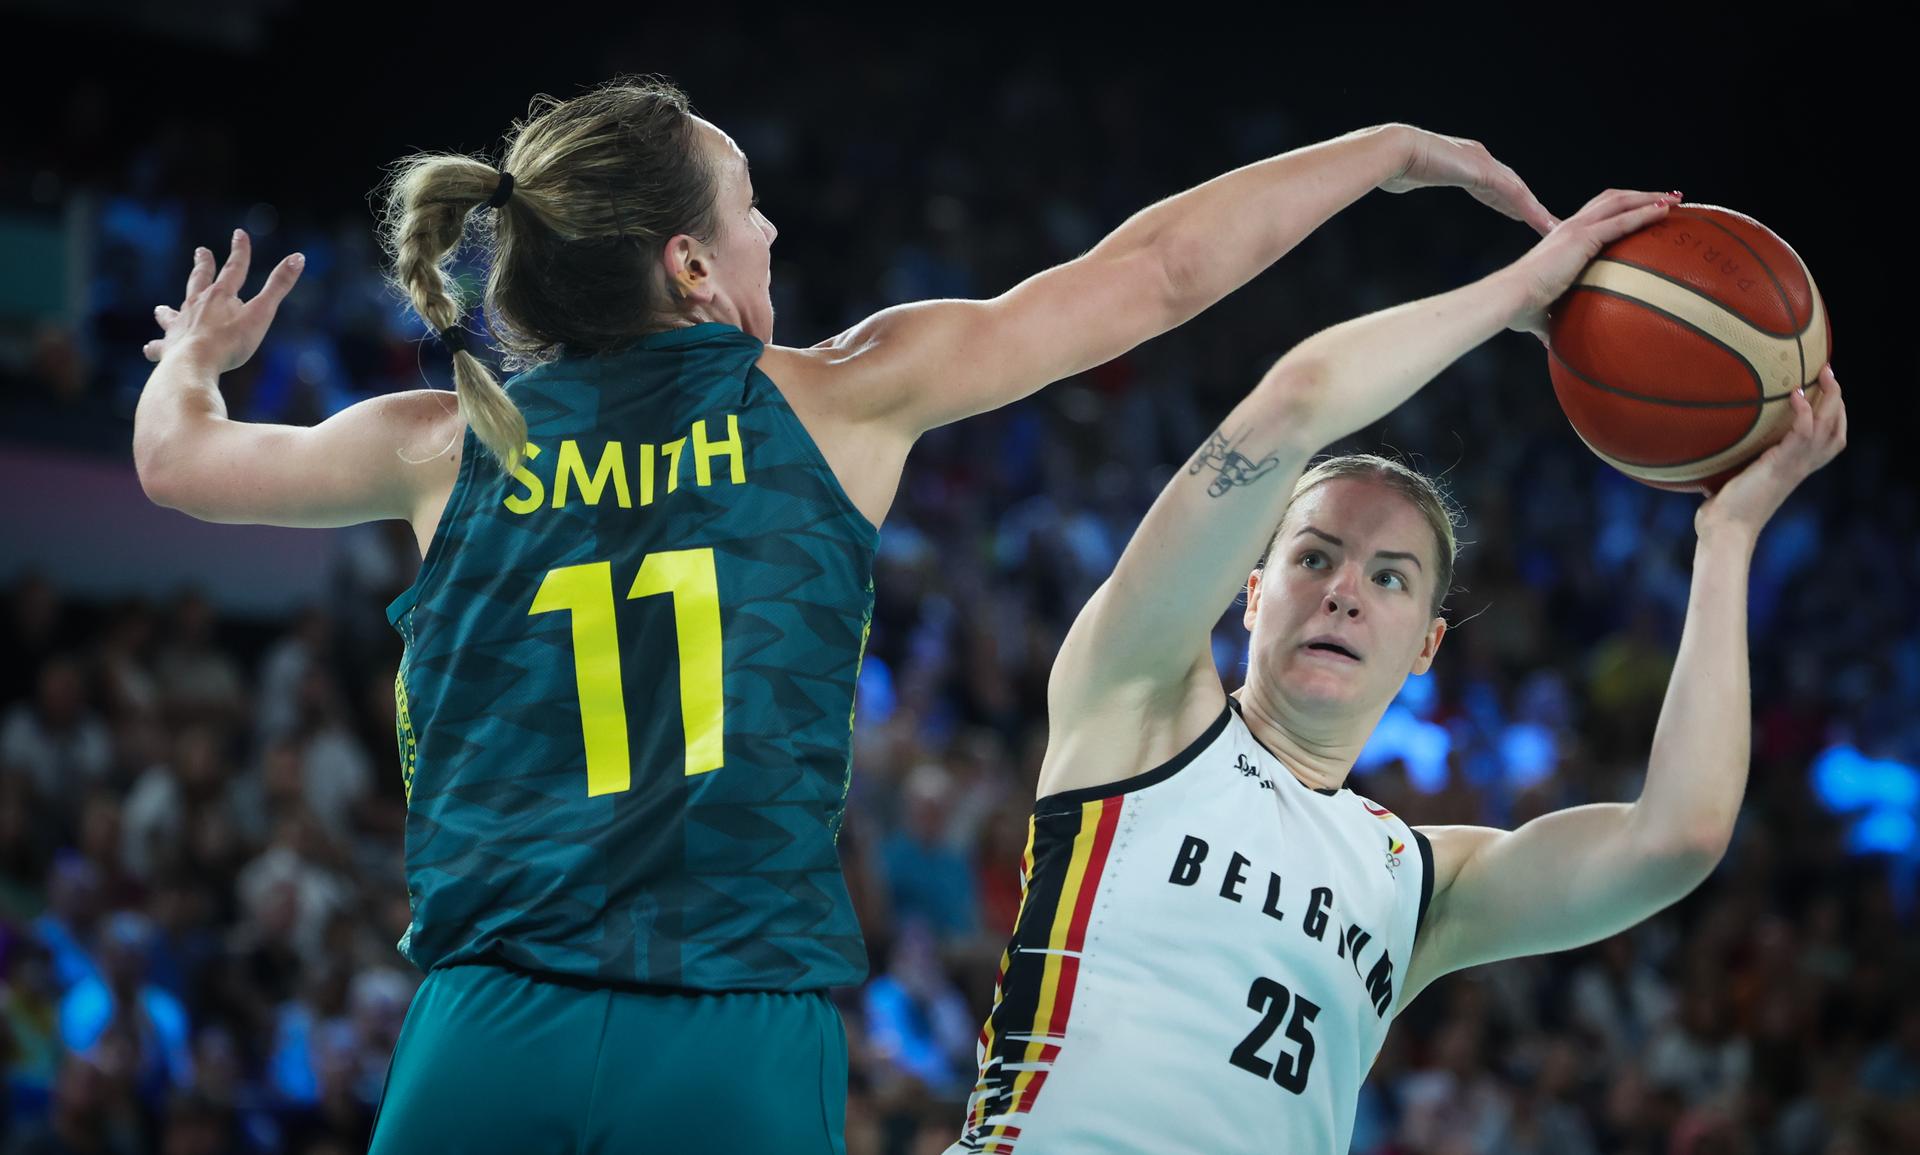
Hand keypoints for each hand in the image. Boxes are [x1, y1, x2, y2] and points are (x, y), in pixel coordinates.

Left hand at [144, 229, 303, 371]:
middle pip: (199, 281)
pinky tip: (149, 349)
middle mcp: (197, 305)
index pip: (234, 268)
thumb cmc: (231, 341)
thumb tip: (298, 257)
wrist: (196, 363)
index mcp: (221, 296)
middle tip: (200, 252)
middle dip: (202, 265)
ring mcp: (180, 325)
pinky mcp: (169, 347)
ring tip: (161, 308)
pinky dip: (155, 347)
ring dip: (168, 310)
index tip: (239, 234)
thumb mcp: (262, 312)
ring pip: (172, 313)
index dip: (240, 251)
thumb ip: (279, 286)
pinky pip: (159, 346)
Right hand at [1376, 125, 1558, 235]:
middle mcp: (1479, 158)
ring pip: (1518, 192)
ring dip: (1536, 211)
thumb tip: (1398, 182)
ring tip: (1550, 228)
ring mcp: (1484, 163)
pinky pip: (1513, 194)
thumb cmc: (1392, 163)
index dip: (1509, 201)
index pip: (1494, 184)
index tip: (1519, 215)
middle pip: (1512, 187)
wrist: (1395, 150)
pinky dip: (1529, 210)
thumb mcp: (1406, 174)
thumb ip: (1412, 177)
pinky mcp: (1485, 172)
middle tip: (1546, 224)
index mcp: (1463, 161)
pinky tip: (1540, 222)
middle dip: (1529, 206)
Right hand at [1504, 189, 1681, 338]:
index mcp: (1562, 239)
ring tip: (1675, 198)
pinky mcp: (1582, 237)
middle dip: (1642, 195)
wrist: (1510, 298)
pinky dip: (1645, 213)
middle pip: (1612, 198)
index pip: (1596, 215)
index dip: (1621, 209)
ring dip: (1650, 198)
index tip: (1642, 211)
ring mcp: (1576, 229)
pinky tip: (1665, 210)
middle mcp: (1569, 227)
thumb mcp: (1542, 314)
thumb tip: (1557, 346)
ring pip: (1620, 201)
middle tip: (1669, 197)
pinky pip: (1622, 221)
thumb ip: (1553, 323)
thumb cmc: (1520, 308)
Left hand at [1696, 367, 1847, 538]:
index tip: (1824, 390)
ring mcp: (1794, 466)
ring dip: (1830, 396)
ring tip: (1825, 372)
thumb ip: (1734, 461)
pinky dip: (1804, 412)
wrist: (1723, 531)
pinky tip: (1796, 393)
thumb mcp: (1734, 478)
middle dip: (1837, 398)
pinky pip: (1803, 433)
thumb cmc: (1723, 511)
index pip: (1829, 440)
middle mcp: (1801, 466)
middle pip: (1836, 429)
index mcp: (1794, 469)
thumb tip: (1709, 443)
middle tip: (1828, 370)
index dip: (1833, 416)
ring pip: (1828, 426)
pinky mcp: (1781, 466)